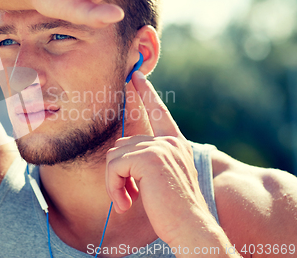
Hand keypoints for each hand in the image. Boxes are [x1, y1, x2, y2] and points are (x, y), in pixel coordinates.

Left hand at [105, 71, 219, 246]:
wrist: (190, 227)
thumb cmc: (174, 210)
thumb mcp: (164, 179)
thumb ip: (148, 161)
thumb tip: (119, 152)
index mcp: (176, 144)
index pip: (159, 112)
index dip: (147, 93)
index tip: (136, 75)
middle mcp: (169, 141)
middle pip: (122, 145)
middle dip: (117, 173)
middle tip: (128, 197)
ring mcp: (160, 147)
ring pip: (115, 157)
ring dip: (114, 183)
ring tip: (127, 201)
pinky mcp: (148, 157)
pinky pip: (114, 167)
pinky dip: (113, 188)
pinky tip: (126, 203)